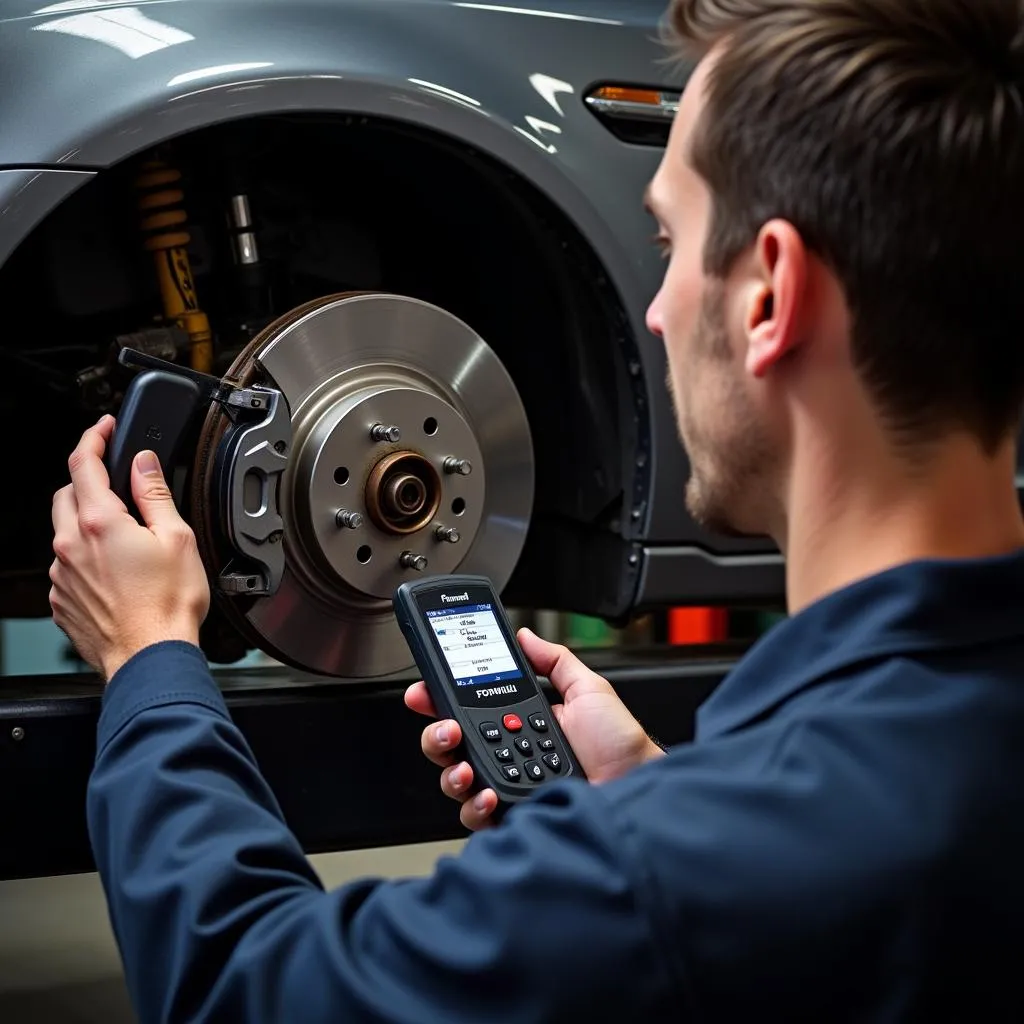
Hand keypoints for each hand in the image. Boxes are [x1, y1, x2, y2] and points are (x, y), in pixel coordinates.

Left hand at [49, 415, 210, 681]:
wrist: (150, 658)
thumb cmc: (167, 606)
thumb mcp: (177, 538)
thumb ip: (155, 494)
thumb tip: (143, 463)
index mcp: (99, 522)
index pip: (83, 462)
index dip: (94, 437)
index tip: (104, 428)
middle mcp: (70, 545)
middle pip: (67, 494)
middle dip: (88, 481)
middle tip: (119, 487)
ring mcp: (62, 574)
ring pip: (65, 531)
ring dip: (88, 524)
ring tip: (127, 542)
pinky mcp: (62, 600)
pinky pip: (67, 565)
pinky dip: (86, 558)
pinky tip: (118, 573)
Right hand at [404, 627, 663, 830]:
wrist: (639, 789)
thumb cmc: (621, 747)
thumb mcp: (588, 690)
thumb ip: (555, 661)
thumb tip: (526, 636)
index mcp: (519, 725)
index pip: (467, 710)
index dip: (439, 700)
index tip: (424, 690)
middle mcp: (508, 757)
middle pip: (450, 747)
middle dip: (436, 735)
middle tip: (448, 728)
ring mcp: (508, 789)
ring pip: (456, 782)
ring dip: (450, 772)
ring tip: (464, 765)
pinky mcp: (513, 817)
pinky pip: (478, 816)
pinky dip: (476, 804)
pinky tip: (489, 792)